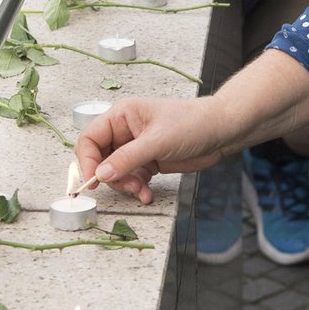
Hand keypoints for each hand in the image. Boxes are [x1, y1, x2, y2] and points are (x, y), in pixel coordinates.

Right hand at [75, 96, 227, 202]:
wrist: (221, 132)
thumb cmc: (192, 123)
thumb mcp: (156, 141)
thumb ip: (126, 159)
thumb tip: (100, 175)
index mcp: (122, 115)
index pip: (90, 138)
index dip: (87, 160)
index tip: (93, 180)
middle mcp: (125, 131)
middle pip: (100, 159)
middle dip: (111, 176)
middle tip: (127, 186)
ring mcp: (136, 148)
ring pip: (116, 172)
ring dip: (126, 185)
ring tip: (141, 189)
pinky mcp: (148, 161)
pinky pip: (132, 178)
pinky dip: (137, 188)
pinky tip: (147, 193)